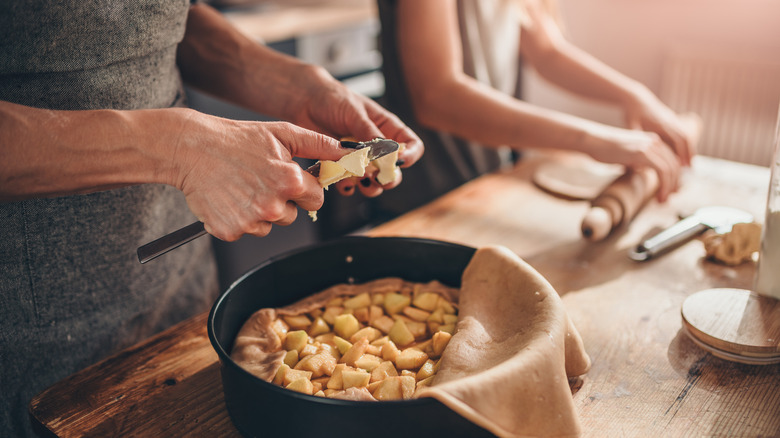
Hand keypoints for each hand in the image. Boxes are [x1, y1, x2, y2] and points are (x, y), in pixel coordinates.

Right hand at [172, 111, 346, 240]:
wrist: (190, 148)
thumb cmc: (236, 138)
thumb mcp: (282, 133)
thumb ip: (319, 144)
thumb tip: (349, 152)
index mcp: (290, 181)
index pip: (316, 199)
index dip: (305, 189)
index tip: (290, 179)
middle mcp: (273, 205)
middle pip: (292, 215)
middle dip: (282, 200)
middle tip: (260, 179)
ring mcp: (251, 220)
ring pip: (270, 225)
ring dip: (261, 211)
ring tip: (243, 186)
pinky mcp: (230, 231)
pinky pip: (247, 230)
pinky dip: (240, 218)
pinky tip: (230, 197)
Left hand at [287, 66, 422, 196]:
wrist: (304, 100)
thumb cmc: (332, 98)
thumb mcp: (354, 111)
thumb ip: (368, 132)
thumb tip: (383, 152)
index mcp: (386, 128)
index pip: (411, 145)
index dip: (411, 155)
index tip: (400, 162)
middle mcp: (376, 146)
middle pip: (394, 169)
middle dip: (389, 178)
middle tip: (378, 179)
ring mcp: (359, 158)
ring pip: (374, 181)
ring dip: (370, 187)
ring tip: (360, 182)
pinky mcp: (341, 166)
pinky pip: (349, 183)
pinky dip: (347, 186)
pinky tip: (342, 183)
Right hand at [584, 124, 681, 201]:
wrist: (593, 140)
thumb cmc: (605, 148)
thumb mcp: (627, 154)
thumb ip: (638, 161)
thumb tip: (643, 170)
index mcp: (652, 141)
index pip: (671, 160)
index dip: (673, 177)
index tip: (669, 190)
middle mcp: (654, 141)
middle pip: (675, 165)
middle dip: (674, 184)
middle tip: (667, 198)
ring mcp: (649, 146)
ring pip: (671, 169)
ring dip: (669, 188)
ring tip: (663, 200)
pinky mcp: (643, 153)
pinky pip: (662, 171)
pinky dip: (664, 186)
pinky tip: (659, 195)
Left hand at [625, 92, 695, 166]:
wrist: (636, 97)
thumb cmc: (632, 112)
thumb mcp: (632, 124)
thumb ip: (637, 137)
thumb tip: (638, 152)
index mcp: (661, 124)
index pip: (678, 140)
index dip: (682, 153)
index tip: (683, 166)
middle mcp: (670, 121)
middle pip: (685, 138)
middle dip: (689, 153)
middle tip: (690, 168)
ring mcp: (671, 119)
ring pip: (685, 135)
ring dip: (687, 148)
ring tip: (687, 163)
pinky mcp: (670, 119)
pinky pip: (681, 132)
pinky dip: (683, 143)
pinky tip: (680, 153)